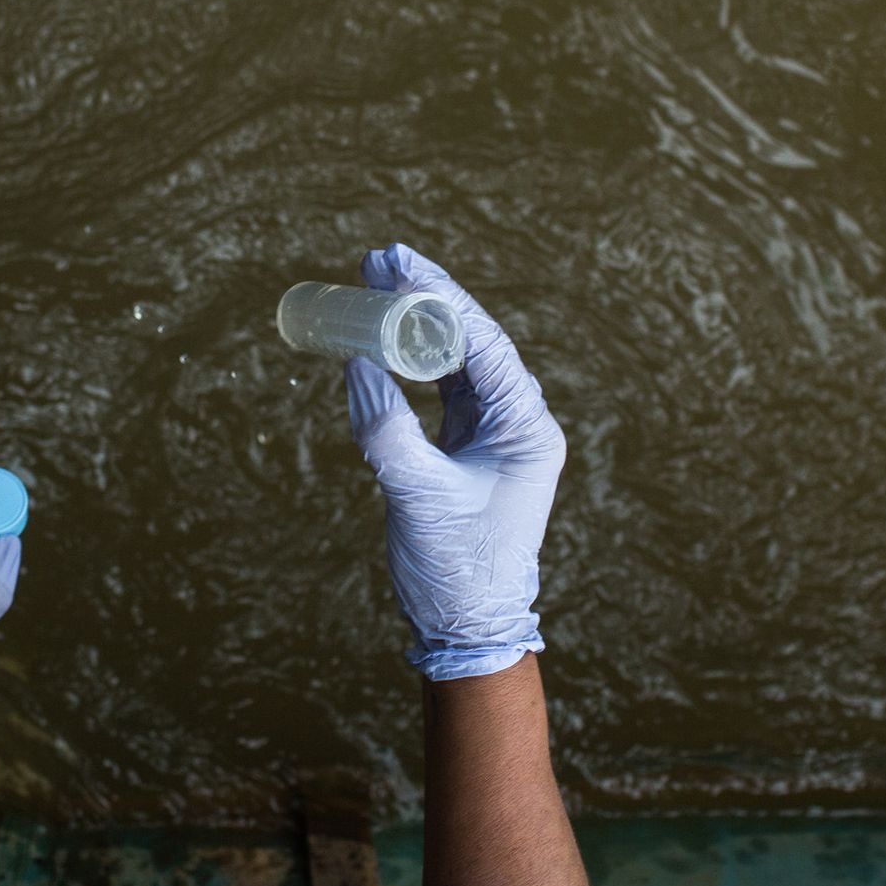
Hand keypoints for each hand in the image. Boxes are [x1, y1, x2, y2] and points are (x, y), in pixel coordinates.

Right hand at [344, 243, 564, 680]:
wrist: (468, 628)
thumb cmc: (454, 568)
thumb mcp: (416, 495)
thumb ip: (385, 428)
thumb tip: (357, 364)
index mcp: (528, 430)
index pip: (484, 345)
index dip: (440, 299)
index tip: (400, 263)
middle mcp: (521, 424)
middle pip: (474, 342)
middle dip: (427, 298)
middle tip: (381, 258)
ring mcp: (498, 434)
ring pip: (458, 361)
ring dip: (419, 323)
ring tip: (376, 281)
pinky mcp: (472, 447)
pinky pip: (444, 389)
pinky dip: (413, 361)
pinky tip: (384, 336)